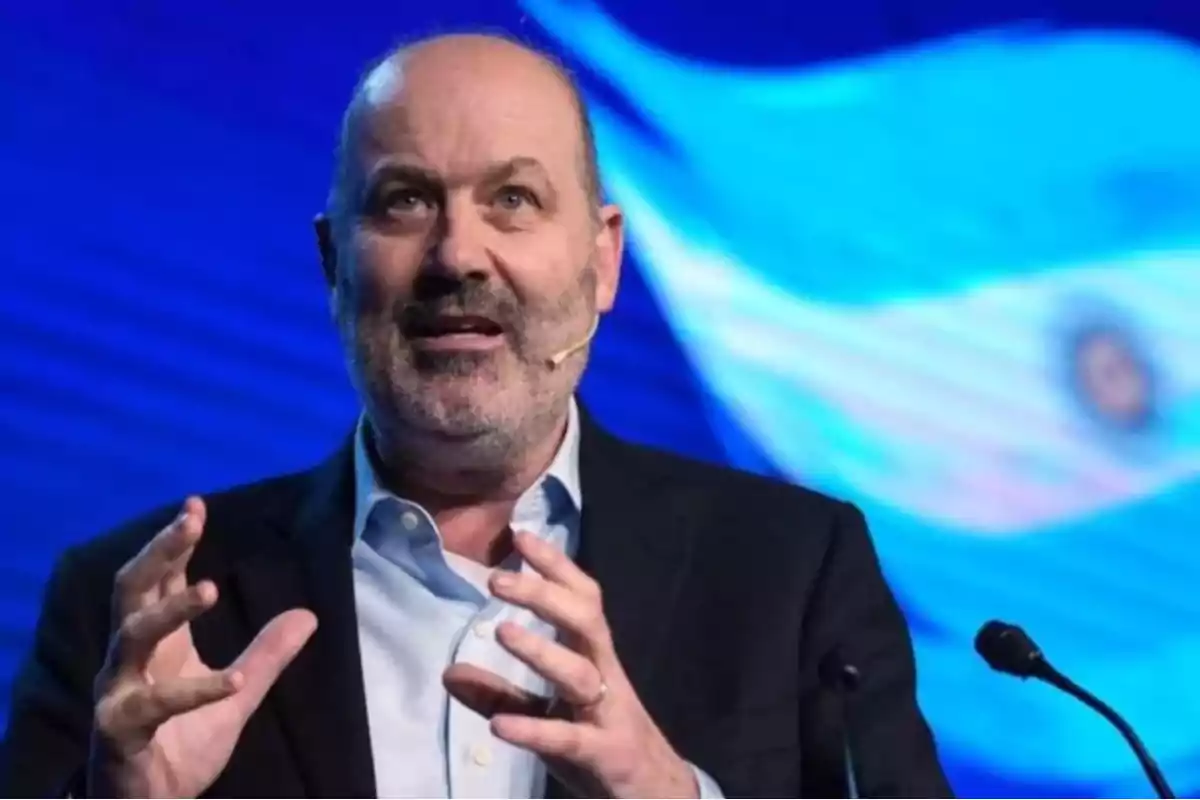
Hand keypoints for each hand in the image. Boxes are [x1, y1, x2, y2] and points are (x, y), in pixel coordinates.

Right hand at [88, 497, 317, 798]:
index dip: (174, 542)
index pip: (159, 579)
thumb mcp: (237, 694)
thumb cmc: (180, 744)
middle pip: (132, 590)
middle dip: (159, 552)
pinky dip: (196, 691)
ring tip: (208, 588)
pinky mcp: (120, 730)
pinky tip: (234, 681)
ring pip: (131, 636)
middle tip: (190, 521)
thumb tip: (307, 615)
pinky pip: (153, 704)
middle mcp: (129, 659)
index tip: (196, 505)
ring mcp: (118, 692)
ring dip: (169, 610)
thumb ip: (267, 655)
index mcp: (157, 644)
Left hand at [444, 531, 696, 798]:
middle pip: (585, 622)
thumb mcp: (547, 716)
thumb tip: (449, 671)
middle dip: (545, 596)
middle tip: (498, 579)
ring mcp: (609, 714)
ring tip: (501, 632)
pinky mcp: (605, 754)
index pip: (582, 598)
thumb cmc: (600, 744)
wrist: (656, 796)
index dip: (555, 566)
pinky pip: (570, 739)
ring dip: (542, 652)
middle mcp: (606, 675)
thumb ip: (500, 695)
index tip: (520, 536)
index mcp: (594, 657)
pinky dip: (535, 732)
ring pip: (581, 674)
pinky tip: (499, 728)